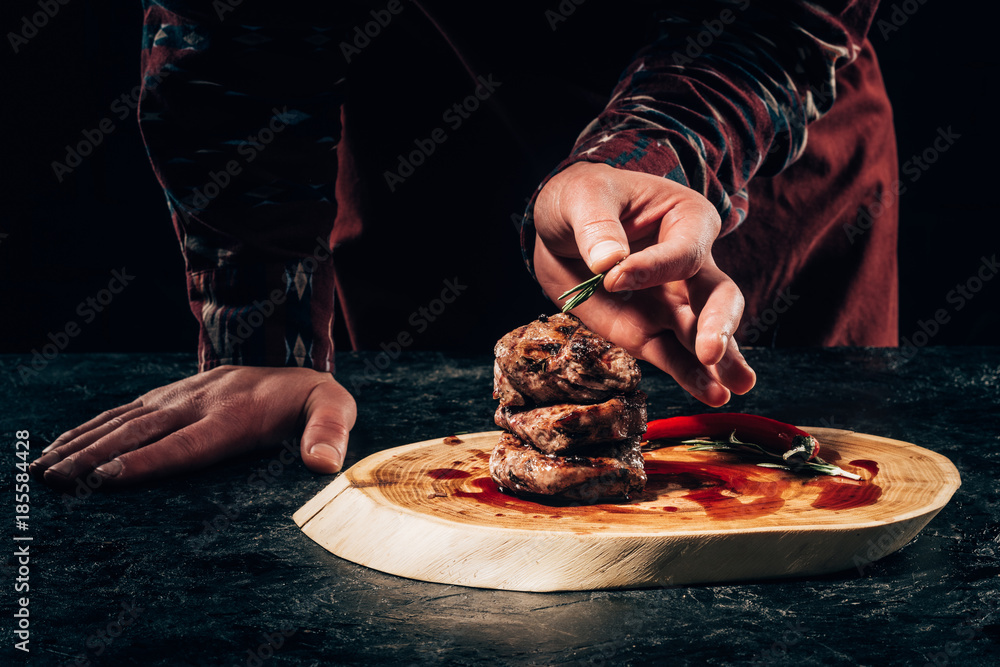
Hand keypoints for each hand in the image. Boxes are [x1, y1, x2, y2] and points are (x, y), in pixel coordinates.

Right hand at [30, 366, 355, 486]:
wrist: (294, 361)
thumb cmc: (313, 399)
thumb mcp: (334, 410)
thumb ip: (329, 435)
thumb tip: (321, 464)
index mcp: (236, 414)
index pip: (188, 443)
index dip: (148, 460)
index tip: (106, 476)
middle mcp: (201, 402)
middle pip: (143, 432)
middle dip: (96, 456)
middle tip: (55, 480)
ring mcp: (182, 395)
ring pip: (125, 420)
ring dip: (83, 443)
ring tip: (45, 467)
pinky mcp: (172, 395)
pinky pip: (126, 411)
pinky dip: (91, 427)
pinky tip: (63, 443)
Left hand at [533, 162, 755, 405]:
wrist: (559, 229)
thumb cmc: (582, 198)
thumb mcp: (582, 198)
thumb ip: (597, 226)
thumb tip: (609, 263)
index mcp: (685, 219)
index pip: (685, 251)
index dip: (654, 268)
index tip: (614, 277)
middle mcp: (690, 264)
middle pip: (719, 296)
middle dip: (718, 325)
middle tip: (711, 352)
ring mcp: (671, 302)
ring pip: (703, 333)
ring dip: (718, 362)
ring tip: (729, 389)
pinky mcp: (647, 329)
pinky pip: (672, 354)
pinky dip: (688, 375)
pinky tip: (710, 395)